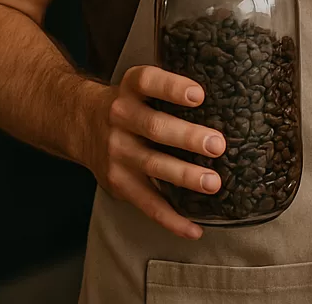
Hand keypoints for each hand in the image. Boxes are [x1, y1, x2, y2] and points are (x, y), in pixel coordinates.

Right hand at [83, 65, 225, 239]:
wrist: (81, 124)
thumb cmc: (131, 104)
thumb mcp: (140, 85)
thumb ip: (170, 88)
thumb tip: (230, 92)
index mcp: (130, 89)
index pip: (149, 82)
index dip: (172, 88)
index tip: (198, 95)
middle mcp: (121, 119)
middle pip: (155, 128)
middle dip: (188, 137)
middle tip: (218, 145)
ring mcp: (118, 153)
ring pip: (153, 165)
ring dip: (185, 176)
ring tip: (213, 183)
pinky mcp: (119, 182)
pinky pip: (147, 203)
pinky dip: (171, 219)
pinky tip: (194, 228)